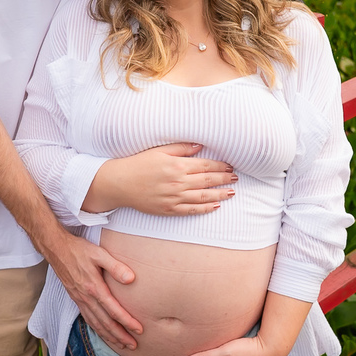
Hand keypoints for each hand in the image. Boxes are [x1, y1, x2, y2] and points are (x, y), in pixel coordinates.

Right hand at [40, 228, 142, 350]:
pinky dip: (97, 329)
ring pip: (96, 324)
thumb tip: (131, 279)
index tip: (139, 330)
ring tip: (121, 344)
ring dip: (109, 336)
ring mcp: (79, 300)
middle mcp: (86, 297)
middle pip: (105, 322)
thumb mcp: (99, 253)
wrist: (56, 249)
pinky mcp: (76, 299)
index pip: (113, 310)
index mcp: (94, 287)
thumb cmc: (79, 249)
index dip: (127, 321)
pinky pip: (87, 319)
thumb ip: (115, 267)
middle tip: (133, 345)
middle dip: (120, 335)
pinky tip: (103, 333)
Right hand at [86, 142, 236, 215]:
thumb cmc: (138, 163)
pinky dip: (205, 208)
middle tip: (235, 178)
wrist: (120, 183)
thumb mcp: (159, 150)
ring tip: (231, 192)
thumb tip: (200, 145)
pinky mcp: (169, 209)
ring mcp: (174, 197)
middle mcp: (178, 182)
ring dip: (220, 194)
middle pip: (208, 181)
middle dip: (224, 179)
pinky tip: (215, 206)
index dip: (220, 166)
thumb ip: (181, 148)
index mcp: (177, 165)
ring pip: (203, 197)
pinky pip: (192, 210)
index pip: (205, 165)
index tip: (230, 166)